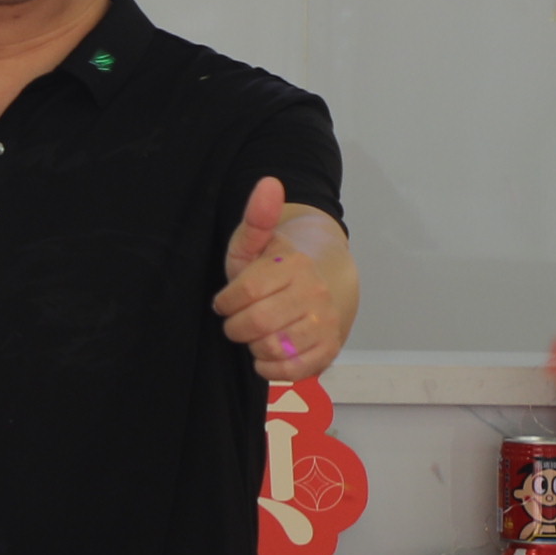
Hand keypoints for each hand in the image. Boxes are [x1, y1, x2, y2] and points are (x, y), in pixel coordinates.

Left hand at [209, 176, 341, 383]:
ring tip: (257, 333)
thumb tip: (269, 183)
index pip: (243, 292)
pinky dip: (271, 368)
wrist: (328, 280)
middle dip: (236, 326)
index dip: (225, 302)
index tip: (226, 301)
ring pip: (273, 347)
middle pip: (256, 323)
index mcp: (293, 265)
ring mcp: (325, 322)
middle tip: (238, 321)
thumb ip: (256, 218)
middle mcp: (313, 293)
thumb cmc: (278, 265)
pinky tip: (267, 354)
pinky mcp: (329, 349)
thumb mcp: (258, 242)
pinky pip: (293, 371)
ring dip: (253, 345)